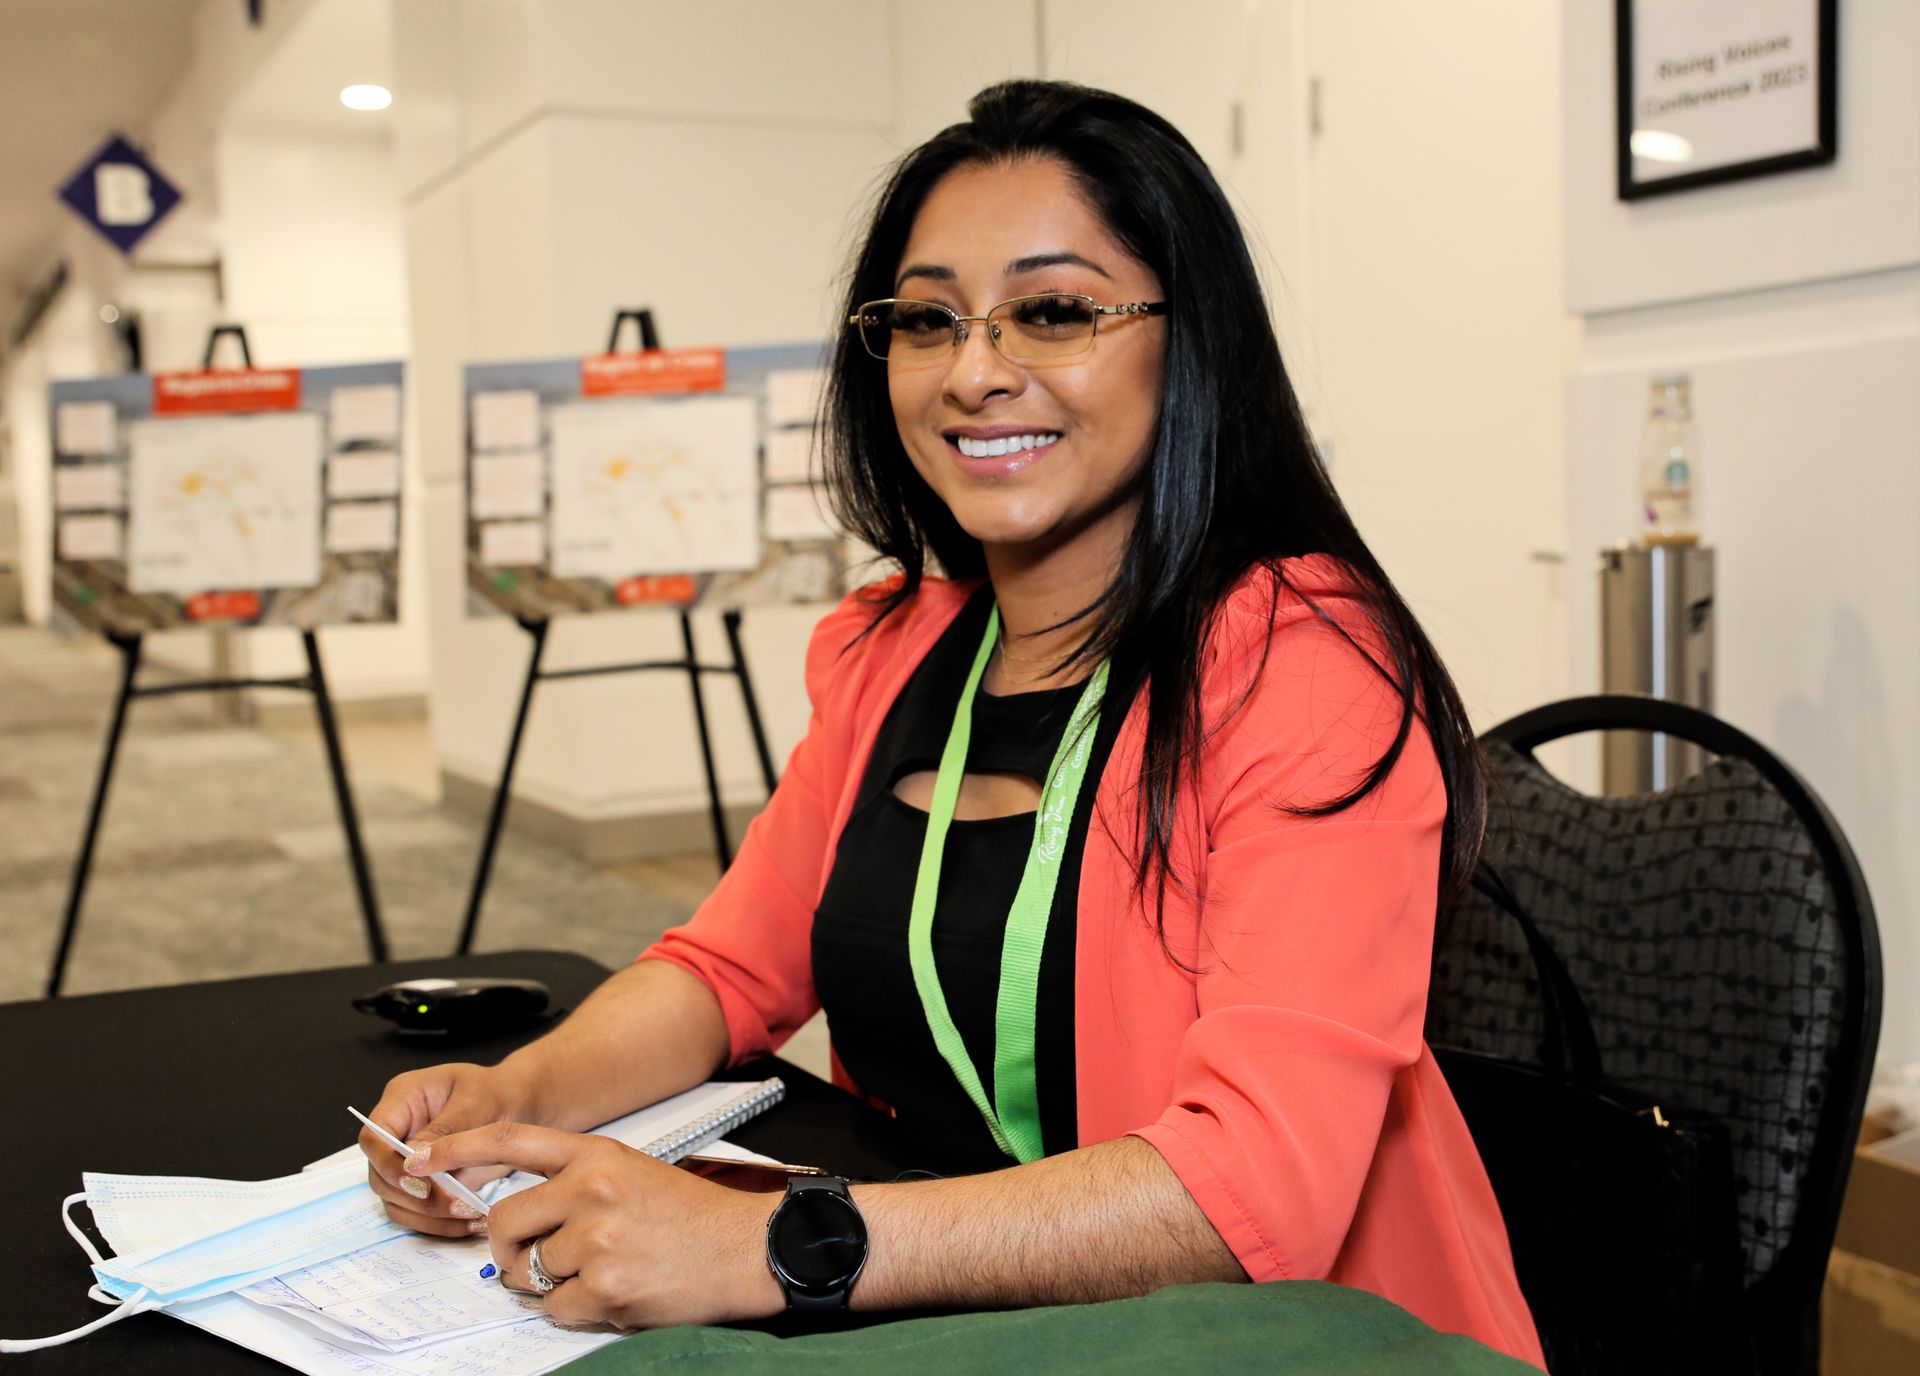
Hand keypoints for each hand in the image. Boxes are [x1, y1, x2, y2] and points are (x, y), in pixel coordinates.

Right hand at [359, 1062, 538, 1235]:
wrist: (520, 1106)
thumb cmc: (498, 1091)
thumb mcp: (477, 1101)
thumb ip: (445, 1130)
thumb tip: (413, 1161)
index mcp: (402, 1100)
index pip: (373, 1137)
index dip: (389, 1164)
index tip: (421, 1184)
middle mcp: (398, 1133)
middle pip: (380, 1176)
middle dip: (415, 1197)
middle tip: (454, 1205)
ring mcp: (407, 1162)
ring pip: (397, 1201)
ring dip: (428, 1216)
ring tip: (468, 1216)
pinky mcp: (424, 1185)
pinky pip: (419, 1213)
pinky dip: (440, 1223)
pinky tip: (470, 1223)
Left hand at [407, 1121, 785, 1328]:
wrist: (746, 1248)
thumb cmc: (691, 1216)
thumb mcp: (631, 1174)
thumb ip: (575, 1183)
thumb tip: (514, 1218)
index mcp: (599, 1155)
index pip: (512, 1140)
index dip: (459, 1147)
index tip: (421, 1158)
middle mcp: (593, 1189)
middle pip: (506, 1222)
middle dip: (511, 1251)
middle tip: (537, 1260)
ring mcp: (599, 1238)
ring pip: (530, 1271)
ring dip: (551, 1284)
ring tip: (599, 1272)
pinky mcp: (607, 1286)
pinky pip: (556, 1309)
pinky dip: (577, 1311)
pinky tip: (614, 1293)